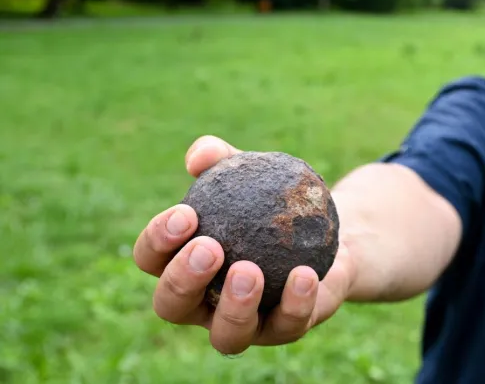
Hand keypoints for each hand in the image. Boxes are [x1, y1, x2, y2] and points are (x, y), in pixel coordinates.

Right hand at [133, 135, 354, 354]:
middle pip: (172, 307)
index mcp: (181, 264)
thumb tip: (199, 157)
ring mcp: (243, 325)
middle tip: (211, 248)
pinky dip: (295, 302)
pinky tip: (305, 274)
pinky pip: (287, 325)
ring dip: (233, 306)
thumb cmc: (270, 202)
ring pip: (225, 335)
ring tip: (248, 270)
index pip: (151, 259)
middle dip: (183, 280)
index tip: (187, 214)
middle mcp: (203, 304)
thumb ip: (220, 158)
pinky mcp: (284, 330)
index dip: (158, 240)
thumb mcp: (248, 171)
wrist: (325, 232)